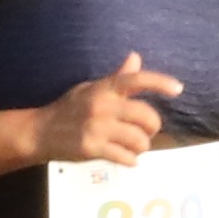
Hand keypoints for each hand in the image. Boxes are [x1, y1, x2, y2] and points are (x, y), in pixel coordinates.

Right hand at [29, 52, 176, 165]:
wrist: (40, 131)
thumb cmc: (69, 108)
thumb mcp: (91, 88)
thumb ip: (117, 78)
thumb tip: (136, 57)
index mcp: (104, 89)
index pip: (136, 80)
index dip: (159, 82)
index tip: (178, 89)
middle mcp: (102, 106)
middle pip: (147, 117)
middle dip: (152, 128)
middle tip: (145, 132)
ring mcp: (97, 128)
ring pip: (140, 140)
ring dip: (141, 147)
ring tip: (133, 146)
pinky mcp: (92, 148)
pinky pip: (126, 157)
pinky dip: (130, 160)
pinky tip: (125, 157)